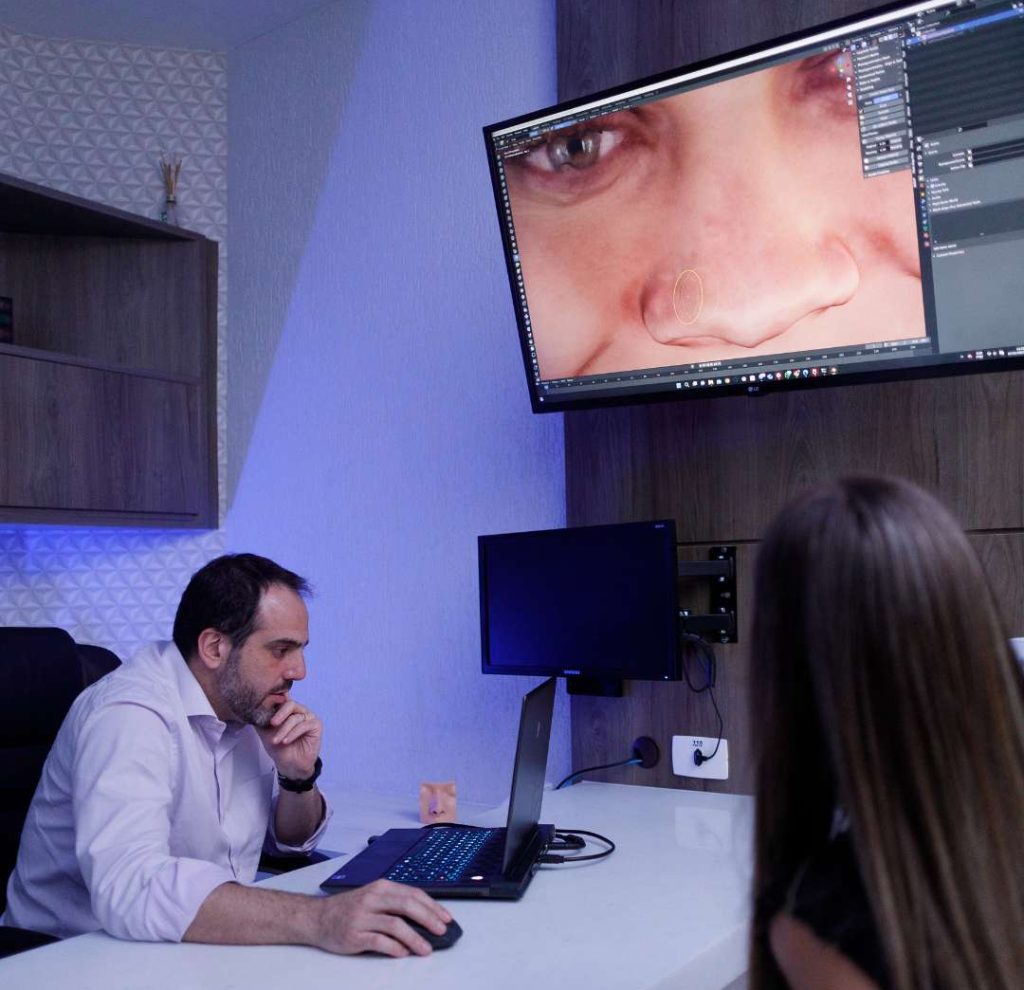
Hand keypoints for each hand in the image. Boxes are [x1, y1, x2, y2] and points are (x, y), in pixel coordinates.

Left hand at [255, 699, 321, 780]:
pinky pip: (304, 726)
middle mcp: (299, 710)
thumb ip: (262, 719)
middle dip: (279, 714)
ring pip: (295, 718)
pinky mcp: (316, 725)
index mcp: (288, 709)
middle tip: (272, 724)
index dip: (276, 697)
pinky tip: (286, 741)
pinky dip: (293, 734)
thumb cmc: (279, 748)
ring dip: (284, 730)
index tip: (266, 703)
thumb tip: (255, 707)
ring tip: (276, 741)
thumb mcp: (265, 732)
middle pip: (290, 704)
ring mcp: (308, 716)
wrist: (289, 765)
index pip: (283, 697)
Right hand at [314, 880, 451, 956]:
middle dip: (428, 918)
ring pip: (395, 924)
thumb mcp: (373, 897)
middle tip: (441, 931)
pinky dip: (394, 948)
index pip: (413, 893)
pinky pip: (379, 941)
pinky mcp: (354, 934)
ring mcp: (362, 916)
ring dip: (415, 938)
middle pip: (407, 905)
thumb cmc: (349, 909)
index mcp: (381, 887)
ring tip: (426, 949)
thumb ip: (395, 904)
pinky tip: (403, 953)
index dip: (432, 906)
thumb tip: (425, 918)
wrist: (317, 918)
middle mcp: (372, 898)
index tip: (446, 918)